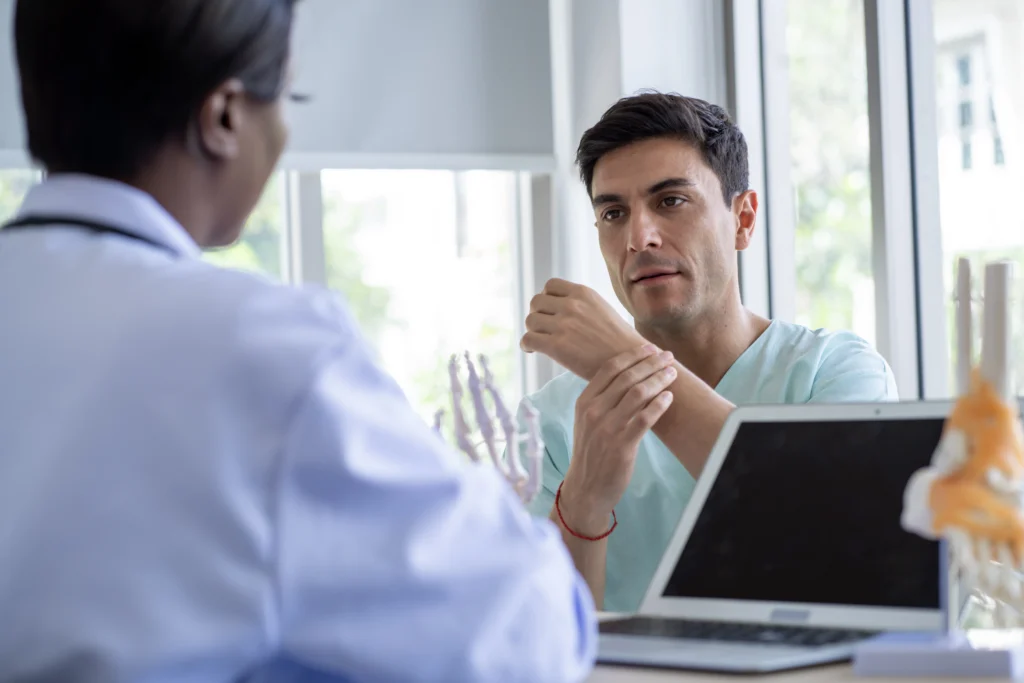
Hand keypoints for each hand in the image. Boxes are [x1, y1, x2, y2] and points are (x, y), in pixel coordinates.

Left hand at [521, 278, 645, 379]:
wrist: (633, 364)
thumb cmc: (619, 342)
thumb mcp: (603, 310)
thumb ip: (582, 305)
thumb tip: (561, 307)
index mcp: (584, 293)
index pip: (550, 285)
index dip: (546, 299)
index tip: (549, 311)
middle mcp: (572, 305)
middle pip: (536, 302)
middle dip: (538, 314)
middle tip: (543, 329)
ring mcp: (563, 324)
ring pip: (530, 320)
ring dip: (533, 330)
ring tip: (540, 341)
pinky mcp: (557, 346)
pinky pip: (528, 339)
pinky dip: (527, 345)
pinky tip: (533, 351)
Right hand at [557, 345, 676, 535]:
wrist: (586, 488)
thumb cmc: (591, 452)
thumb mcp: (587, 421)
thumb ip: (602, 399)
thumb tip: (629, 376)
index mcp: (584, 402)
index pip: (609, 369)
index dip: (632, 355)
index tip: (650, 348)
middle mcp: (593, 411)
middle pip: (627, 377)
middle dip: (651, 363)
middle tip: (669, 357)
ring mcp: (607, 428)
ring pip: (638, 394)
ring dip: (659, 380)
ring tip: (673, 374)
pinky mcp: (622, 445)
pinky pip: (645, 418)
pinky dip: (659, 404)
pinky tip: (669, 397)